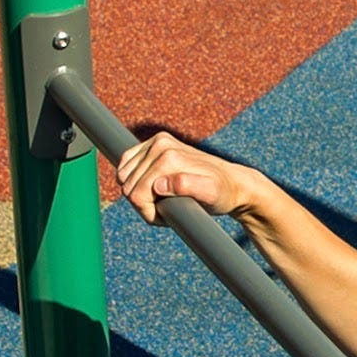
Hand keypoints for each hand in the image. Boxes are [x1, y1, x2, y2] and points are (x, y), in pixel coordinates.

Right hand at [111, 130, 273, 231]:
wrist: (231, 182)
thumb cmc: (221, 194)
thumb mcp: (210, 195)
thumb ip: (187, 187)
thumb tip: (159, 184)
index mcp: (168, 157)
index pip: (135, 194)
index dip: (148, 212)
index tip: (167, 216)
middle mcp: (161, 144)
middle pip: (128, 185)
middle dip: (143, 203)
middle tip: (168, 208)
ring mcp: (157, 141)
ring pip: (124, 176)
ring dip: (139, 192)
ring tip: (163, 198)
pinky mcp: (155, 142)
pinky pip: (126, 163)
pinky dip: (134, 179)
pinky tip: (153, 186)